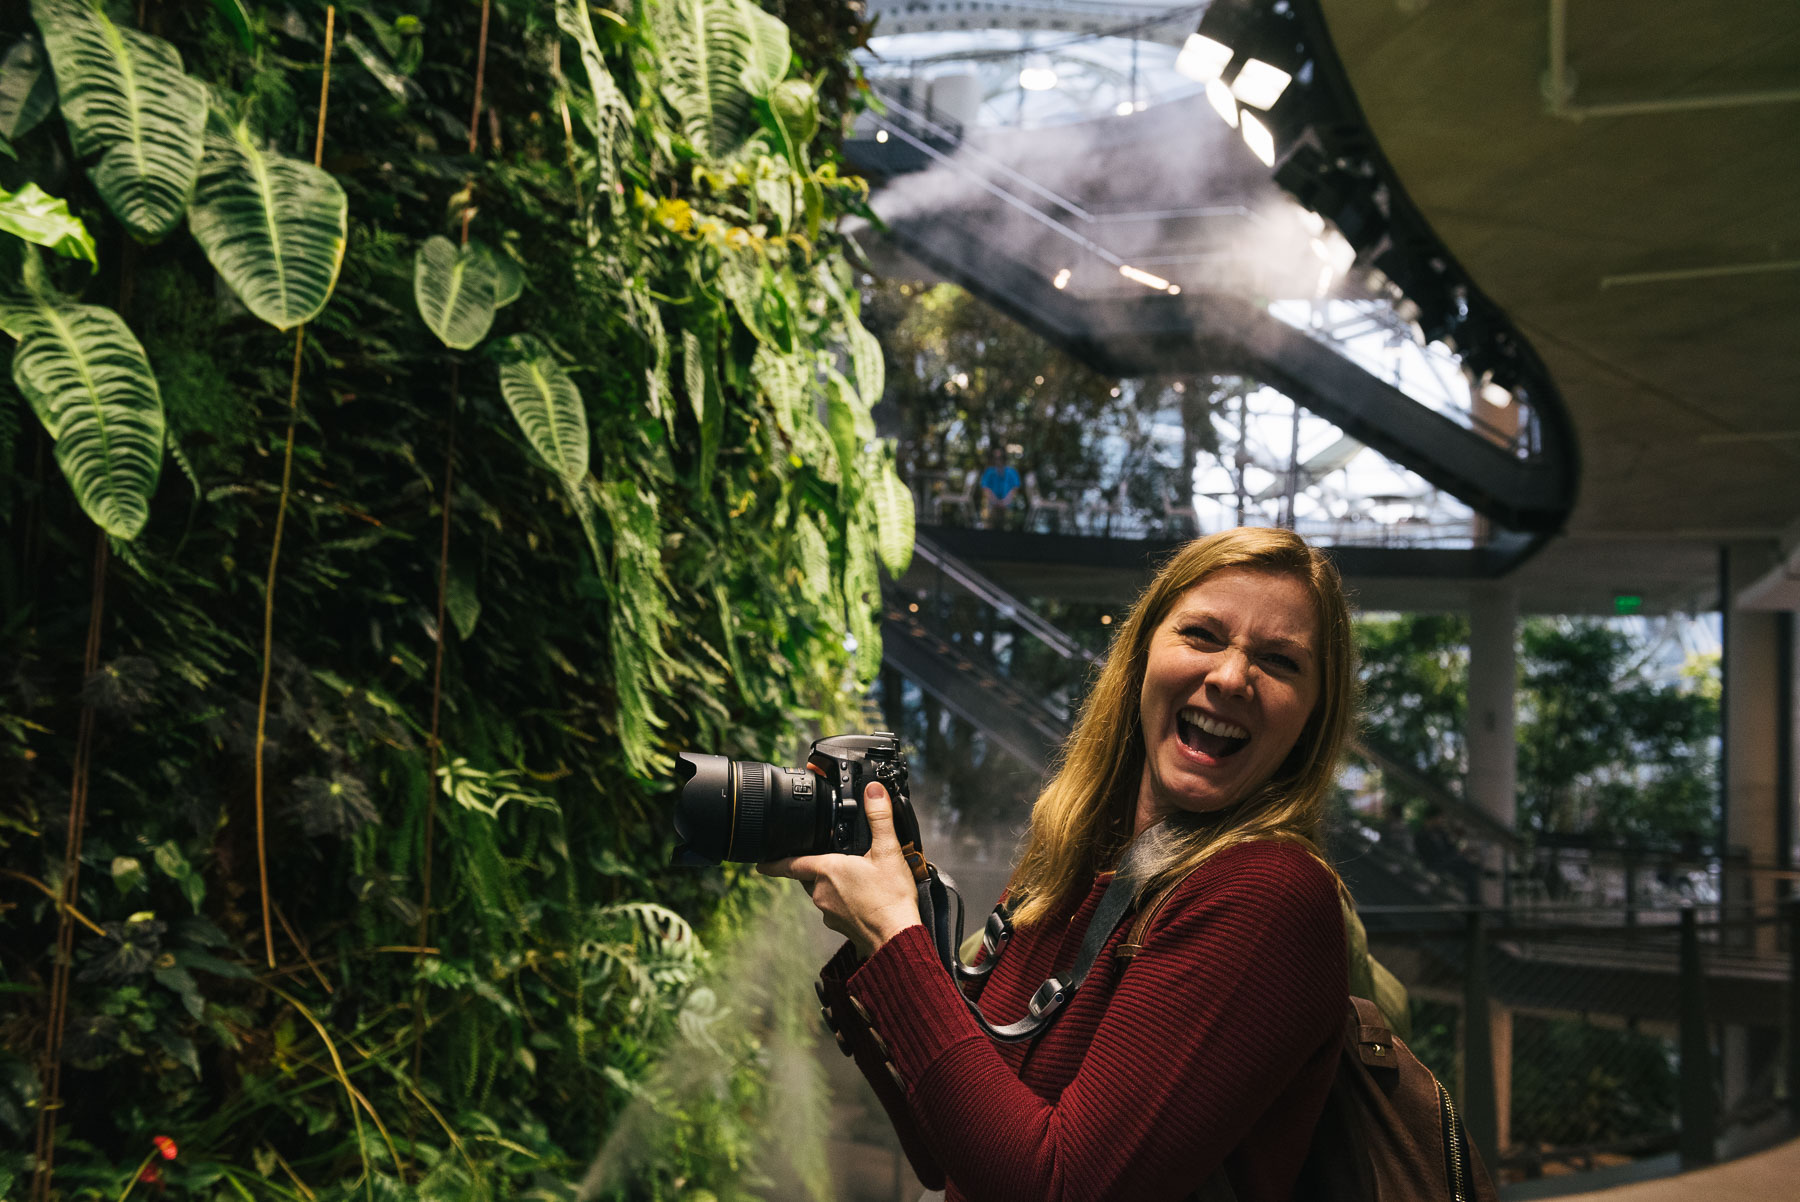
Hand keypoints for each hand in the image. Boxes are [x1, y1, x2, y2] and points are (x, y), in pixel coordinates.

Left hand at [758, 782, 921, 958]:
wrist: (898, 938)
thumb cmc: (891, 898)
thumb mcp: (888, 851)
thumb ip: (880, 818)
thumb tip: (874, 791)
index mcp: (827, 871)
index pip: (790, 864)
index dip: (774, 862)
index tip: (760, 863)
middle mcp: (822, 893)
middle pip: (810, 876)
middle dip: (819, 867)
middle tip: (837, 859)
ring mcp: (830, 913)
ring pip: (823, 892)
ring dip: (834, 884)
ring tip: (859, 878)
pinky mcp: (841, 926)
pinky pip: (836, 908)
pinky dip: (846, 901)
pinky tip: (865, 898)